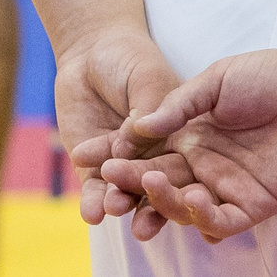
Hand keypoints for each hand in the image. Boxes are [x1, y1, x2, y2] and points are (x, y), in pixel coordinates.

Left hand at [56, 27, 185, 233]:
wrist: (90, 52)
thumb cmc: (129, 58)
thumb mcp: (147, 77)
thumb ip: (149, 109)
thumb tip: (133, 142)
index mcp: (178, 138)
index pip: (184, 168)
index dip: (186, 187)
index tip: (186, 201)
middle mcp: (154, 158)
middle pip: (156, 188)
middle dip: (152, 207)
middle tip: (145, 224)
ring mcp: (124, 166)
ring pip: (125, 193)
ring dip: (120, 204)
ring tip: (113, 209)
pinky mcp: (93, 169)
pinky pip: (94, 191)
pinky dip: (93, 203)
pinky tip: (92, 213)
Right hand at [102, 47, 276, 241]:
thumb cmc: (273, 76)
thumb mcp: (216, 80)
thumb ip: (178, 105)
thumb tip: (137, 125)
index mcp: (191, 136)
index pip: (147, 153)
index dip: (118, 155)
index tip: (84, 154)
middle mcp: (205, 166)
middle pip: (158, 184)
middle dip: (131, 183)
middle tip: (107, 179)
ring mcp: (228, 187)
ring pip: (183, 208)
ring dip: (163, 202)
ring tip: (151, 183)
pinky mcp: (255, 204)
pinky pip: (220, 221)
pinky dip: (202, 216)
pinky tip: (194, 198)